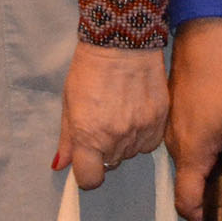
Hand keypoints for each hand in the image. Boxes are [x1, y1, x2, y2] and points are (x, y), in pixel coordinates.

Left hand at [54, 40, 169, 189]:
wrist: (122, 42)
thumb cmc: (89, 69)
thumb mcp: (69, 101)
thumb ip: (67, 137)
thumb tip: (61, 165)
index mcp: (89, 136)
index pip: (90, 179)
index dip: (86, 173)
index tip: (87, 160)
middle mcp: (116, 139)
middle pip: (111, 164)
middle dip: (105, 151)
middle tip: (103, 123)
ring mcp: (140, 131)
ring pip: (131, 153)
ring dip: (124, 142)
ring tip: (121, 113)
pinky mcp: (160, 121)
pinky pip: (150, 142)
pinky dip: (143, 134)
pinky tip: (137, 113)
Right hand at [164, 17, 221, 220]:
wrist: (205, 34)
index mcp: (191, 152)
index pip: (185, 202)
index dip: (202, 217)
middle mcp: (175, 145)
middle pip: (187, 183)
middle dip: (210, 192)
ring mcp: (172, 128)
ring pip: (188, 162)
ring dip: (207, 169)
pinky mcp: (175, 113)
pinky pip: (187, 143)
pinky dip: (202, 149)